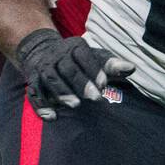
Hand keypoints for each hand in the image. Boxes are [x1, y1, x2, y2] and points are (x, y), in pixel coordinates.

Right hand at [15, 28, 134, 119]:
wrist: (42, 52)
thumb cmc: (77, 59)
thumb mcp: (95, 58)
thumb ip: (111, 65)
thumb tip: (131, 68)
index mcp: (75, 47)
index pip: (83, 55)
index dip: (93, 68)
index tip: (104, 83)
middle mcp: (57, 55)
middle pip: (67, 68)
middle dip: (81, 83)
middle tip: (96, 98)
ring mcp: (44, 67)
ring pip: (50, 78)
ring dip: (62, 92)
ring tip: (75, 105)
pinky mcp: (33, 80)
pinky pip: (34, 91)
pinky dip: (41, 104)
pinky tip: (51, 117)